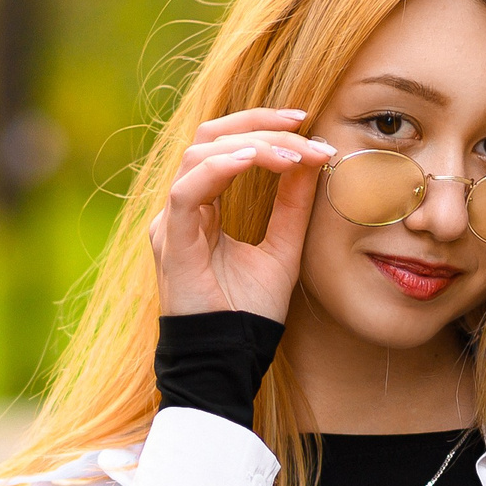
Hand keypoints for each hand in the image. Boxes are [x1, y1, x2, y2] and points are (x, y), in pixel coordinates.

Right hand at [147, 108, 334, 320]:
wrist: (229, 362)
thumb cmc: (249, 314)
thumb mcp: (282, 250)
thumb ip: (293, 206)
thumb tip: (313, 160)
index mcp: (203, 208)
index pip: (223, 144)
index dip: (261, 126)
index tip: (306, 123)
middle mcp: (182, 210)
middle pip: (208, 138)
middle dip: (258, 124)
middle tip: (304, 126)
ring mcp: (172, 224)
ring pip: (199, 156)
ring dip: (251, 147)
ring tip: (295, 155)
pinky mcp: (172, 244)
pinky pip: (186, 192)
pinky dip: (220, 170)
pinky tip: (254, 162)